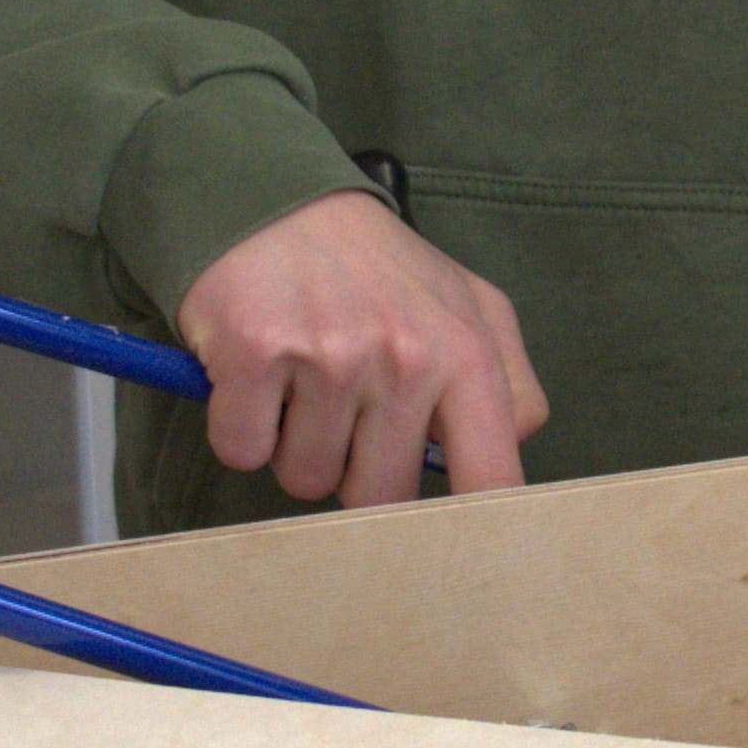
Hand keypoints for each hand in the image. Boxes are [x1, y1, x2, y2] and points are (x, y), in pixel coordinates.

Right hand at [173, 189, 549, 505]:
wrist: (270, 196)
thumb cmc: (371, 265)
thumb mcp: (467, 304)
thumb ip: (509, 386)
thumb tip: (508, 460)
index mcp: (466, 352)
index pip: (492, 479)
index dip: (470, 533)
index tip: (449, 551)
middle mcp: (404, 356)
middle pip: (379, 497)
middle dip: (351, 469)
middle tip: (341, 409)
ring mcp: (328, 356)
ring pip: (304, 478)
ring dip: (292, 443)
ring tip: (298, 379)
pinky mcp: (253, 355)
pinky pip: (241, 451)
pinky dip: (238, 425)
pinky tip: (254, 374)